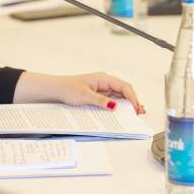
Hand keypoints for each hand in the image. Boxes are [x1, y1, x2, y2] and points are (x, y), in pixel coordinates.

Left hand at [13, 72, 144, 113]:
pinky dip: (118, 106)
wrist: (55, 89)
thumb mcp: (84, 96)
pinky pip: (111, 100)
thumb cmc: (67, 88)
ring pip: (119, 96)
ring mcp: (102, 89)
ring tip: (134, 114)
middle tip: (139, 113)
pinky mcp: (98, 95)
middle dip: (132, 101)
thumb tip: (114, 105)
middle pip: (124, 91)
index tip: (135, 107)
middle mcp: (104, 82)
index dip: (132, 97)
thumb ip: (100, 101)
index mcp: (103, 78)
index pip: (124, 86)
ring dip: (127, 105)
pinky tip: (122, 113)